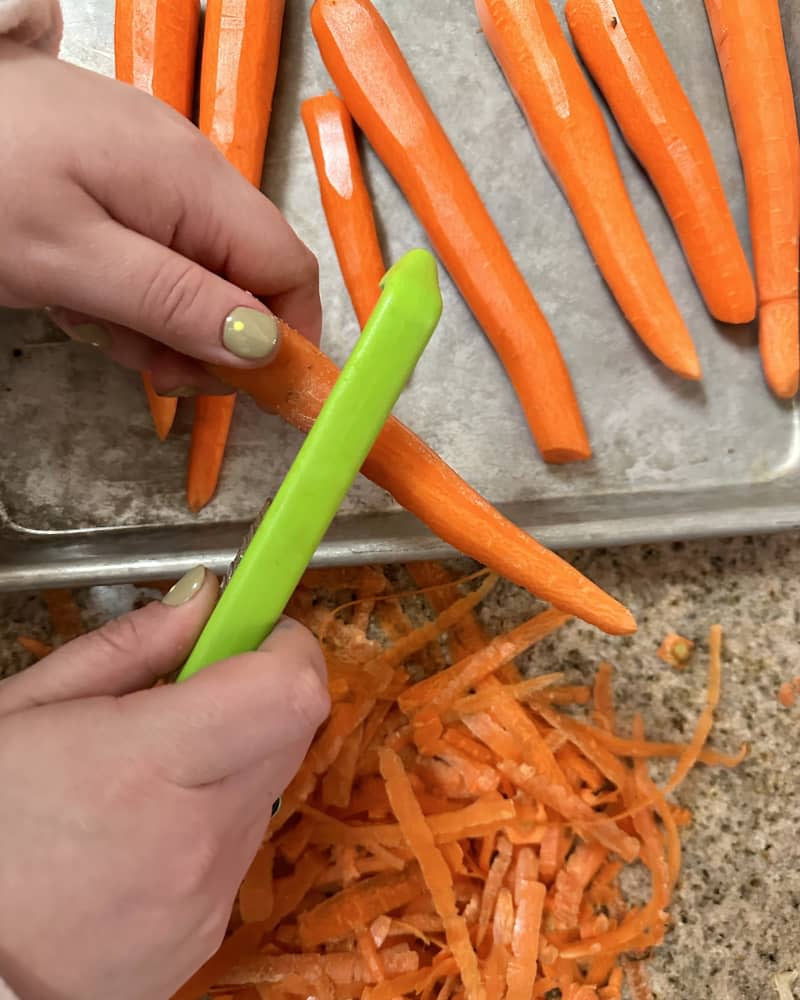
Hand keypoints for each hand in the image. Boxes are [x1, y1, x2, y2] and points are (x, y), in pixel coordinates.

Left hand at [0, 40, 320, 395]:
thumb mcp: (75, 260)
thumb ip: (175, 304)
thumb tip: (265, 346)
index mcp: (196, 186)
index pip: (291, 272)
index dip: (285, 338)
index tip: (248, 391)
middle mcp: (193, 172)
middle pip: (247, 278)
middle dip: (207, 339)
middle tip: (150, 369)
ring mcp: (161, 171)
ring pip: (202, 272)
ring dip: (164, 320)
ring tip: (97, 323)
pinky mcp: (129, 176)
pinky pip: (163, 250)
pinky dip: (137, 288)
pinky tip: (88, 290)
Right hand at [0, 568, 329, 999]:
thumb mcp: (27, 707)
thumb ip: (130, 646)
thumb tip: (207, 597)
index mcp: (146, 767)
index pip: (289, 691)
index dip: (285, 646)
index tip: (253, 629)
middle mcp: (195, 841)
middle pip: (291, 733)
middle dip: (258, 697)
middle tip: (189, 698)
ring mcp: (206, 900)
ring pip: (265, 792)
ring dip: (230, 766)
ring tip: (148, 780)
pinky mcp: (207, 937)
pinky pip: (238, 855)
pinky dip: (209, 829)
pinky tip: (142, 839)